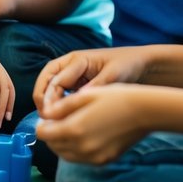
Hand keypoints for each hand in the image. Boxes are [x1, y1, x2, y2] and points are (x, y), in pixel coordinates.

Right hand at [32, 46, 149, 110]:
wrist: (139, 64)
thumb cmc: (127, 64)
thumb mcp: (114, 74)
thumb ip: (97, 85)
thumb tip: (79, 100)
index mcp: (77, 60)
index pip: (55, 79)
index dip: (50, 97)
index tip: (51, 114)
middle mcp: (69, 65)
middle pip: (46, 80)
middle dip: (43, 99)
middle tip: (46, 119)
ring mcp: (71, 75)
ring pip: (50, 88)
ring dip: (48, 103)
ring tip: (51, 121)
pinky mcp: (76, 84)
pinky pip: (60, 94)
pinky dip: (58, 105)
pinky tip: (62, 119)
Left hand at [36, 83, 148, 164]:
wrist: (145, 111)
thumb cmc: (115, 98)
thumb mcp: (84, 96)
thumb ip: (61, 108)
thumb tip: (44, 115)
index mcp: (74, 130)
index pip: (43, 134)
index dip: (42, 125)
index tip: (47, 117)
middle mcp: (82, 148)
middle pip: (53, 146)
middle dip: (51, 135)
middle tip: (56, 122)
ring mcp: (94, 157)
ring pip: (66, 155)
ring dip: (63, 144)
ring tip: (70, 128)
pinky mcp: (104, 160)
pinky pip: (82, 158)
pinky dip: (77, 150)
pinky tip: (84, 136)